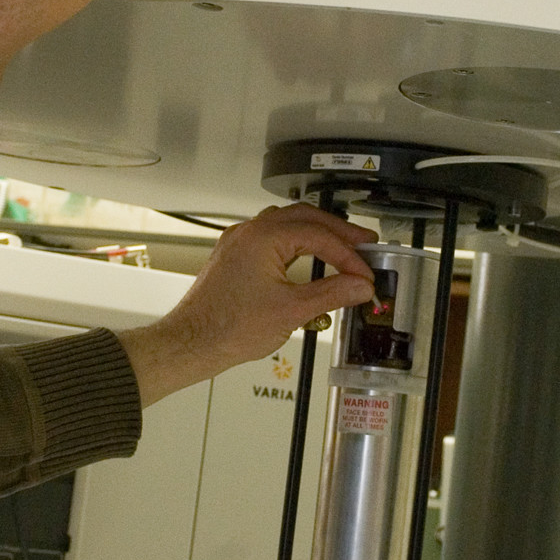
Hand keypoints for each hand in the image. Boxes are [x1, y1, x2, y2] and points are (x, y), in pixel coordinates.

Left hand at [118, 204, 376, 406]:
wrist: (192, 342)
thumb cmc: (232, 328)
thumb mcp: (292, 311)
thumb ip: (332, 294)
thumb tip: (361, 286)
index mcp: (264, 237)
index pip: (319, 236)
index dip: (348, 255)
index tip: (366, 274)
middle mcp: (250, 231)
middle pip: (304, 217)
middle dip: (337, 231)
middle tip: (365, 244)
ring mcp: (239, 241)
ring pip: (286, 223)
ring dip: (316, 232)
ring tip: (342, 247)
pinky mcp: (234, 255)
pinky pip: (270, 236)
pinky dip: (295, 241)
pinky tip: (308, 255)